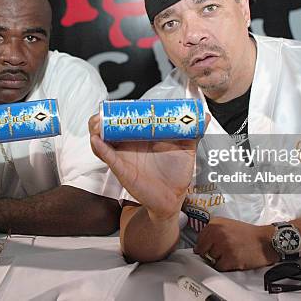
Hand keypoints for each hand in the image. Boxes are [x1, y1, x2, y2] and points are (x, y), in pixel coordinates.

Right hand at [88, 114, 208, 221]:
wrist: (174, 197)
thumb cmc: (177, 172)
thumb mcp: (186, 148)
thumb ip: (193, 131)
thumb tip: (204, 115)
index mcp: (142, 136)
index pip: (126, 118)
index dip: (120, 109)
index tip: (123, 103)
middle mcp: (129, 144)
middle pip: (108, 126)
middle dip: (103, 116)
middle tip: (107, 112)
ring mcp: (123, 155)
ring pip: (101, 139)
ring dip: (96, 129)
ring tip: (98, 124)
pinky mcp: (121, 169)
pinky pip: (107, 157)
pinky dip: (100, 149)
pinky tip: (97, 141)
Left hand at [194, 217, 278, 270]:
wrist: (265, 241)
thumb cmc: (248, 234)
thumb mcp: (228, 224)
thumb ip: (213, 231)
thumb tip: (200, 244)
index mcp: (215, 224)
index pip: (199, 239)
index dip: (203, 246)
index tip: (208, 248)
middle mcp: (218, 233)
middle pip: (203, 251)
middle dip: (210, 253)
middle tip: (221, 252)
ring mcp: (223, 246)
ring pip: (211, 259)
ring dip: (219, 260)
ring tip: (230, 254)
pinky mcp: (230, 258)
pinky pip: (219, 267)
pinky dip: (225, 266)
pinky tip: (233, 259)